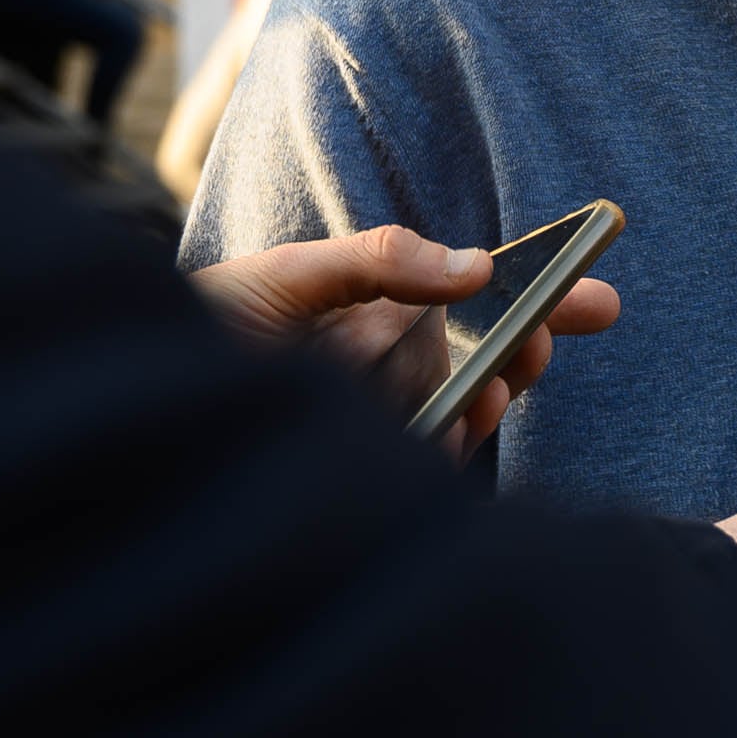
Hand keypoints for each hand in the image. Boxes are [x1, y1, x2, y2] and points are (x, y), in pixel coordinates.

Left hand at [188, 225, 620, 457]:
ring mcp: (383, 424)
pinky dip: (453, 447)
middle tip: (544, 341)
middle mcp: (390, 370)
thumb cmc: (201, 332)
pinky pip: (429, 471)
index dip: (542, 297)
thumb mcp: (286, 276)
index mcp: (379, 313)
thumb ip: (378, 261)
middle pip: (487, 358)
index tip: (601, 297)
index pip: (477, 302)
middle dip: (528, 347)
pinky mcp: (367, 476)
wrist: (134, 402)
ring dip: (494, 397)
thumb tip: (472, 267)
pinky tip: (454, 425)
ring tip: (497, 383)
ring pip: (466, 414)